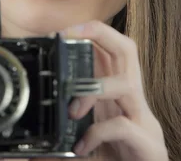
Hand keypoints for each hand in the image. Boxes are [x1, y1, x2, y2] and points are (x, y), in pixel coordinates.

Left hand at [62, 20, 167, 160]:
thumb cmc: (114, 158)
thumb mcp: (85, 137)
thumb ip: (65, 130)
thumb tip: (31, 139)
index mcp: (117, 95)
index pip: (111, 50)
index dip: (90, 33)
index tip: (62, 33)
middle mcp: (132, 101)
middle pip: (127, 50)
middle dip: (100, 33)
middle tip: (70, 36)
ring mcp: (143, 121)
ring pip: (127, 83)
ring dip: (94, 90)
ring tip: (73, 110)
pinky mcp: (148, 145)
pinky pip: (122, 126)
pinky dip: (97, 132)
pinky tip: (82, 147)